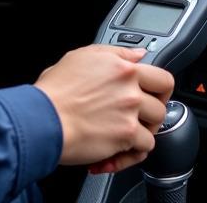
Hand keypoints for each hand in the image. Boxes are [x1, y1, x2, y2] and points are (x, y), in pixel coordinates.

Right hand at [34, 45, 173, 173]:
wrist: (44, 117)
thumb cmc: (55, 89)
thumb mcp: (81, 57)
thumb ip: (115, 53)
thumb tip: (138, 54)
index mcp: (121, 66)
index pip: (161, 77)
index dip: (160, 89)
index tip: (154, 96)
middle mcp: (129, 87)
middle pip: (162, 104)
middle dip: (151, 114)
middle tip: (138, 118)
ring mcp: (129, 112)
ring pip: (155, 127)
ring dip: (142, 133)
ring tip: (125, 135)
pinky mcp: (125, 135)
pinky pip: (144, 147)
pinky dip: (131, 153)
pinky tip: (117, 151)